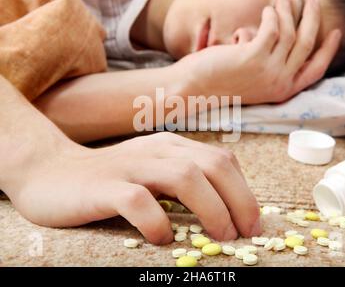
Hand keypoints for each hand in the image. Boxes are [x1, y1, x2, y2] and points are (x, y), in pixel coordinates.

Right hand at [3, 132, 259, 244]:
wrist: (52, 172)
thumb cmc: (112, 179)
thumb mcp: (153, 172)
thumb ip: (184, 183)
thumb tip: (225, 211)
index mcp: (172, 146)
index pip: (222, 160)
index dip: (244, 192)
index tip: (252, 223)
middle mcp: (156, 150)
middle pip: (212, 166)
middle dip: (239, 201)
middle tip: (244, 234)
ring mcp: (130, 166)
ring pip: (184, 177)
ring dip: (210, 210)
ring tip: (218, 237)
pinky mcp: (104, 186)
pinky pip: (138, 201)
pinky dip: (157, 221)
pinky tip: (161, 238)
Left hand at [176, 0, 341, 104]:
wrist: (196, 88)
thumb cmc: (222, 81)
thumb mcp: (254, 78)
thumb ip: (272, 63)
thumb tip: (282, 34)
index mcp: (282, 90)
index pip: (316, 70)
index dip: (329, 50)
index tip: (336, 32)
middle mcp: (279, 83)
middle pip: (307, 44)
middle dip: (312, 19)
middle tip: (311, 1)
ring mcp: (268, 71)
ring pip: (290, 32)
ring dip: (289, 11)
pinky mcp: (254, 57)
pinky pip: (272, 27)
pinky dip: (271, 16)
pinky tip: (266, 11)